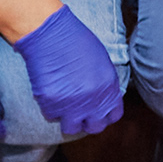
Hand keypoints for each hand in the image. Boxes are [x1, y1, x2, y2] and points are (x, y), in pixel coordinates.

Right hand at [12, 4, 123, 137]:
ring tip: (62, 103)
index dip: (103, 114)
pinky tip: (50, 90)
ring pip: (71, 128)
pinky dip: (49, 107)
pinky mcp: (51, 104)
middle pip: (94, 127)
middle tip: (77, 110)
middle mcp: (93, 101)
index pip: (112, 116)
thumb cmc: (76, 40)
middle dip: (86, 120)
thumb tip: (102, 98)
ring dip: (67, 118)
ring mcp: (72, 105)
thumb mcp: (102, 62)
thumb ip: (104, 84)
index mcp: (109, 89)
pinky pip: (51, 115)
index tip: (95, 110)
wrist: (50, 33)